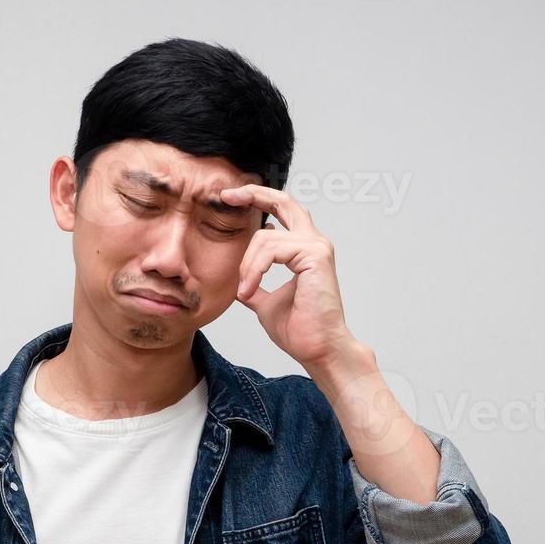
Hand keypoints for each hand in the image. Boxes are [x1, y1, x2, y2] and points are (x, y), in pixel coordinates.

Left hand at [220, 184, 365, 373]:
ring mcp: (317, 247)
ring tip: (244, 290)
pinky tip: (249, 289)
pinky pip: (271, 250)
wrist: (317, 349)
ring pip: (266, 236)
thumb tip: (242, 285)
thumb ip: (257, 287)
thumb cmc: (300, 330)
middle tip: (227, 196)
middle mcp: (314, 243)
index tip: (230, 200)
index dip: (258, 201)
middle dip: (254, 194)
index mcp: (305, 250)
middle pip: (284, 201)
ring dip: (247, 264)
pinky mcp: (314, 256)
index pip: (282, 212)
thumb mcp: (267, 303)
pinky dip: (254, 269)